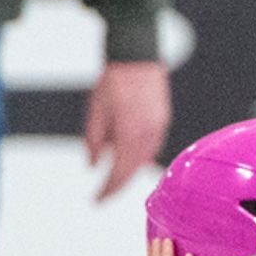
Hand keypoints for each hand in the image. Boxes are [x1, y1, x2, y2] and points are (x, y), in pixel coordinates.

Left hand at [86, 60, 168, 201]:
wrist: (135, 55)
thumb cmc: (113, 79)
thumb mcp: (96, 111)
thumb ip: (94, 141)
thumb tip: (92, 166)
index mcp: (129, 133)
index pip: (118, 173)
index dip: (107, 191)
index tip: (96, 200)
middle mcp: (147, 134)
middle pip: (133, 171)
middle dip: (118, 186)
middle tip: (103, 195)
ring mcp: (158, 127)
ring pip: (145, 160)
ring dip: (130, 172)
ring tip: (114, 180)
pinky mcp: (163, 120)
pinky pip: (153, 147)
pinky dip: (141, 157)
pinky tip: (131, 159)